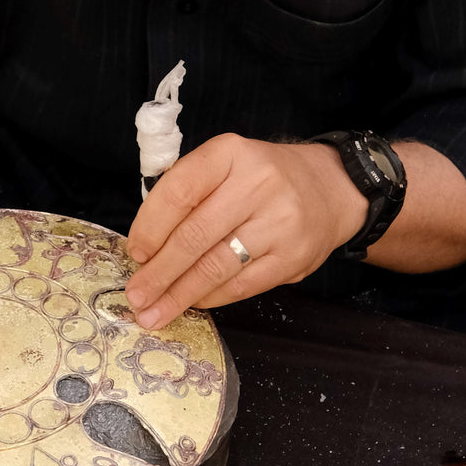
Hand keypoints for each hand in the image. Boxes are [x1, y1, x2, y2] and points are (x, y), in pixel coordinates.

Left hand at [124, 134, 365, 329]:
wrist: (330, 188)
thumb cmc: (261, 178)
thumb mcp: (224, 164)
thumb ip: (187, 193)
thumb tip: (145, 245)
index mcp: (230, 154)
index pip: (179, 192)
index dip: (150, 227)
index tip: (135, 252)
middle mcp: (258, 184)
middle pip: (195, 236)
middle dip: (159, 272)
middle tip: (136, 294)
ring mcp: (280, 223)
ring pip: (216, 267)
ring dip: (179, 294)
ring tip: (153, 311)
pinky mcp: (293, 258)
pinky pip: (241, 285)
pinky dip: (210, 298)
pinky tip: (191, 303)